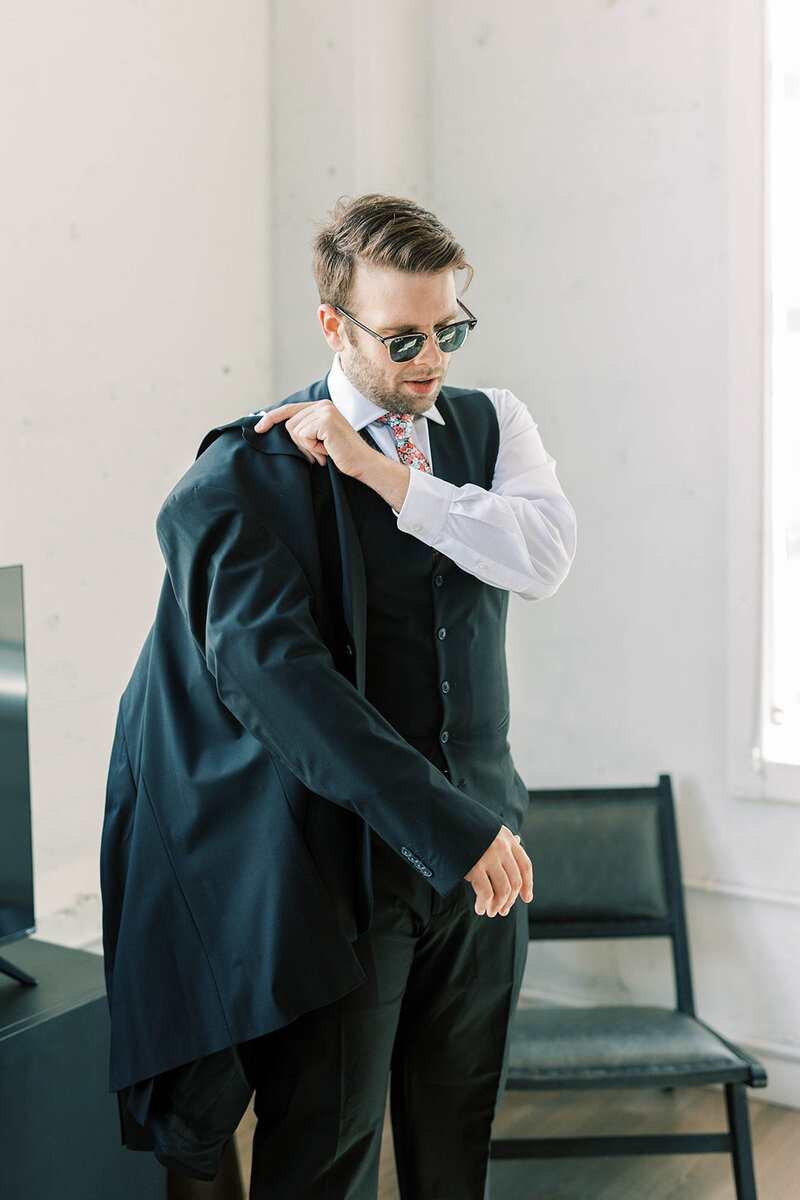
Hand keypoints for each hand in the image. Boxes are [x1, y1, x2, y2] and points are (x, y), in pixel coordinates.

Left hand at [254, 401, 372, 474]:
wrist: (362, 463)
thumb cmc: (341, 455)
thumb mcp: (319, 439)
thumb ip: (304, 430)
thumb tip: (278, 430)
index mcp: (321, 406)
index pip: (289, 409)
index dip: (271, 417)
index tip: (258, 428)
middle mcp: (322, 405)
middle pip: (289, 424)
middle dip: (299, 443)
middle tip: (318, 453)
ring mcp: (324, 411)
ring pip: (295, 431)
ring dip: (307, 447)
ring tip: (325, 450)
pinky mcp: (325, 421)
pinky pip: (303, 436)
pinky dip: (312, 448)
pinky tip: (327, 449)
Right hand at [465, 826, 532, 917]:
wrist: (442, 820)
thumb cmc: (464, 826)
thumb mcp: (489, 828)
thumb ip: (503, 838)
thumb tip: (518, 840)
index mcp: (507, 838)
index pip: (525, 866)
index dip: (528, 885)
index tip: (526, 898)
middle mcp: (502, 847)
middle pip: (515, 882)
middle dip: (510, 901)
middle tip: (502, 911)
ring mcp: (489, 857)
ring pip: (504, 890)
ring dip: (498, 906)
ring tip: (490, 912)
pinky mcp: (475, 866)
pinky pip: (486, 893)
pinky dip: (484, 905)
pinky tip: (479, 908)